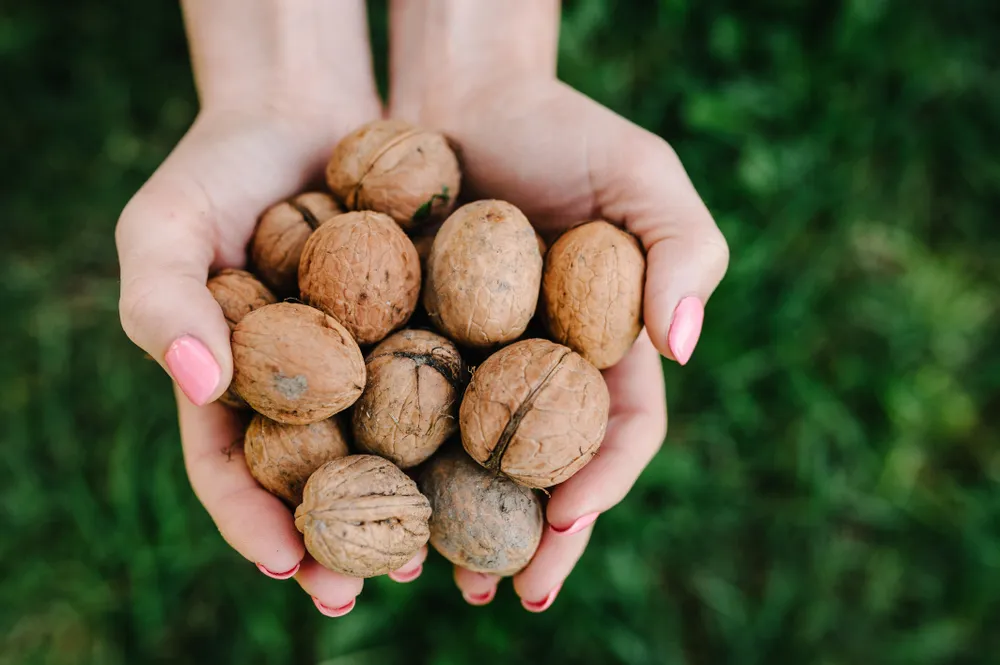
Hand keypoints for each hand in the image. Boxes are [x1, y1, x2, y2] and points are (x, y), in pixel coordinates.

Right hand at [115, 101, 436, 612]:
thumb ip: (161, 298)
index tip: (284, 563)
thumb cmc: (218, 165)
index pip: (233, 469)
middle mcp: (305, 388)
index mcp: (233, 386)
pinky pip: (445, 383)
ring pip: (389, 447)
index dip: (251, 521)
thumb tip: (196, 381)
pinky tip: (492, 460)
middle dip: (341, 540)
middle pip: (319, 479)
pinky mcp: (422, 326)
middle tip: (373, 585)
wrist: (303, 107)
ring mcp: (365, 362)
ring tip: (442, 553)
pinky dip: (460, 425)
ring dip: (412, 505)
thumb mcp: (165, 223)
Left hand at [390, 15, 727, 609]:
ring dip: (460, 524)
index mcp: (609, 348)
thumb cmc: (564, 129)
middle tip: (508, 593)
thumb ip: (685, 253)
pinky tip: (375, 501)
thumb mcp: (644, 177)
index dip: (602, 482)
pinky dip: (396, 463)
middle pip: (546, 470)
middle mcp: (545, 371)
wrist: (461, 95)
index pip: (620, 431)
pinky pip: (404, 414)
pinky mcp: (413, 347)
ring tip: (438, 580)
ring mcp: (479, 366)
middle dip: (532, 535)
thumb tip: (683, 348)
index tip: (569, 522)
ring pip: (473, 462)